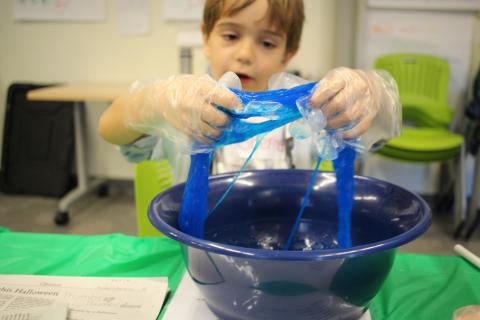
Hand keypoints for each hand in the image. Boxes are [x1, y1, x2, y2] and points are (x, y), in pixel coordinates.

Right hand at [125, 74, 241, 143]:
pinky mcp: (187, 131)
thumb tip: (236, 99)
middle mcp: (195, 106)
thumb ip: (216, 89)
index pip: (226, 99)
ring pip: (215, 132)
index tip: (239, 108)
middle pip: (222, 120)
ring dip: (221, 130)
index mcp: (201, 90)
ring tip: (220, 125)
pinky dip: (212, 138)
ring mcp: (191, 120)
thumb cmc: (184, 88)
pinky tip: (212, 131)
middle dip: (228, 120)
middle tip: (228, 117)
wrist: (160, 100)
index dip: (236, 105)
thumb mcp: (199, 81)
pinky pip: (206, 139)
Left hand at [309, 67, 381, 138]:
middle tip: (318, 119)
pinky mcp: (372, 112)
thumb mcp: (333, 79)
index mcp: (344, 76)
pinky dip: (349, 134)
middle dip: (325, 114)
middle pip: (339, 104)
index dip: (318, 99)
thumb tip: (308, 106)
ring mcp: (367, 100)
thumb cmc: (346, 83)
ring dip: (334, 125)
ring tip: (326, 126)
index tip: (311, 106)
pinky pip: (361, 127)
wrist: (371, 83)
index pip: (330, 88)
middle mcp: (358, 86)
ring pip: (349, 117)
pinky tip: (340, 135)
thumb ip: (321, 90)